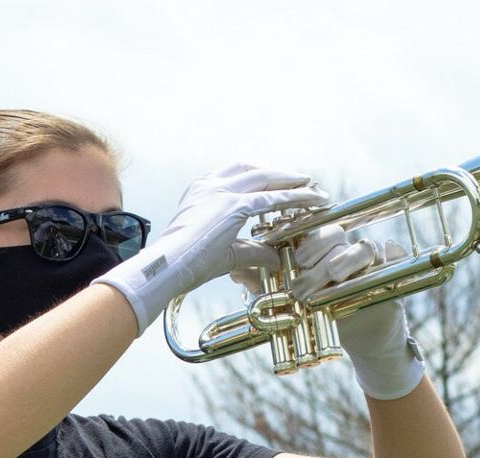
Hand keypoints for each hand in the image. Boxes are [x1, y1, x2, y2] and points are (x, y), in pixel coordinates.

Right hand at [92, 163, 330, 334]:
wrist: (167, 266)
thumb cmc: (185, 264)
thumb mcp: (223, 253)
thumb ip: (251, 251)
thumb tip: (275, 257)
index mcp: (201, 190)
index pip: (237, 175)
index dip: (261, 177)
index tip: (278, 182)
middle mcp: (210, 184)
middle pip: (254, 169)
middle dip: (280, 174)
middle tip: (302, 180)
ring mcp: (221, 191)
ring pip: (266, 177)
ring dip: (292, 180)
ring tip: (311, 186)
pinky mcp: (234, 205)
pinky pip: (273, 197)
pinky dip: (295, 197)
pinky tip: (312, 199)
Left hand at [230, 223, 424, 399]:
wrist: (361, 337)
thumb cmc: (324, 311)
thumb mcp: (291, 300)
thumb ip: (265, 285)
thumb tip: (237, 272)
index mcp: (317, 249)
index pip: (307, 228)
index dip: (295, 229)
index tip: (276, 239)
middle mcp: (342, 248)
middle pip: (332, 232)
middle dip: (316, 246)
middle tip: (302, 264)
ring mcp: (367, 258)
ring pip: (359, 246)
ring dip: (344, 259)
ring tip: (332, 275)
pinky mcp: (389, 270)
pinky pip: (390, 256)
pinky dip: (383, 257)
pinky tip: (374, 263)